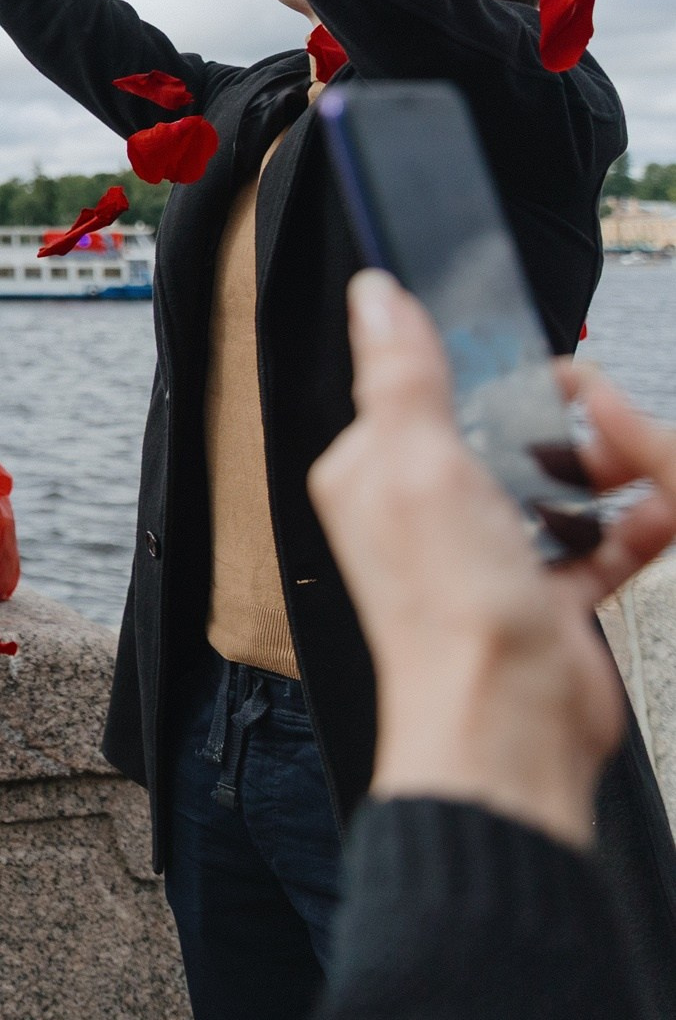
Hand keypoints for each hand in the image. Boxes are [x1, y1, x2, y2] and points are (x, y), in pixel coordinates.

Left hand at [309, 270, 675, 848]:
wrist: (510, 722)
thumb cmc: (450, 607)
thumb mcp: (422, 466)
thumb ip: (402, 378)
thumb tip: (376, 297)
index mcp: (373, 474)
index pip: (415, 390)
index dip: (475, 364)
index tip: (530, 348)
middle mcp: (420, 510)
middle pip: (496, 432)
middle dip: (554, 417)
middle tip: (595, 403)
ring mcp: (482, 553)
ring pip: (552, 483)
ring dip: (604, 468)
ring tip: (640, 455)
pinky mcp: (541, 594)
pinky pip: (595, 543)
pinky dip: (633, 527)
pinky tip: (662, 511)